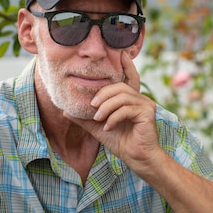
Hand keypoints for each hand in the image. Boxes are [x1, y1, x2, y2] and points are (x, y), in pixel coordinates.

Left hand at [64, 51, 160, 168]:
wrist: (138, 159)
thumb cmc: (122, 143)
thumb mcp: (98, 128)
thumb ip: (84, 119)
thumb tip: (65, 111)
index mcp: (131, 99)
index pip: (129, 78)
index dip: (127, 65)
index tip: (120, 53)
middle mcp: (140, 99)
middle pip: (120, 86)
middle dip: (103, 94)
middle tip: (92, 106)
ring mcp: (146, 104)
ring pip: (122, 96)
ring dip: (107, 107)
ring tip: (98, 119)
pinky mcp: (147, 113)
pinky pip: (127, 108)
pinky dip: (114, 117)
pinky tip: (108, 127)